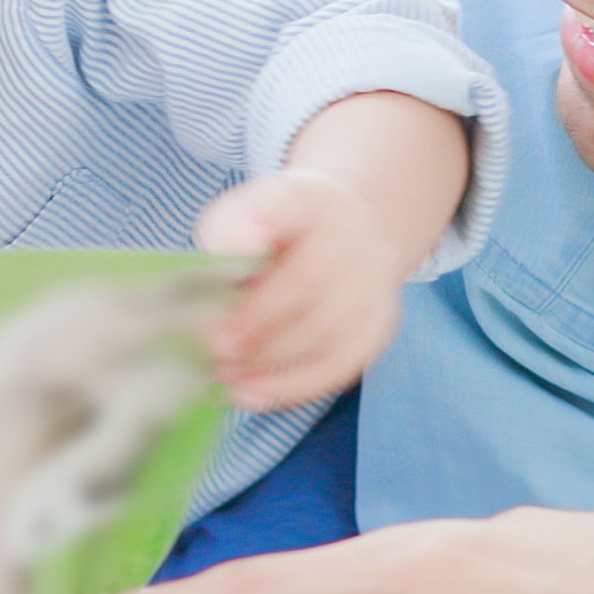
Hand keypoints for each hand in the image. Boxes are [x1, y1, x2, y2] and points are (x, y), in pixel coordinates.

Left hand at [197, 168, 409, 409]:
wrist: (348, 235)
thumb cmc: (280, 231)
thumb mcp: (249, 211)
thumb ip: (228, 231)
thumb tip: (221, 257)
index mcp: (311, 200)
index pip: (290, 203)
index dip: (263, 220)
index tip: (238, 243)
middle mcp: (353, 237)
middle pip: (309, 281)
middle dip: (257, 320)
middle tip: (214, 346)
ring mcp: (373, 284)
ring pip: (326, 330)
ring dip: (270, 360)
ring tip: (224, 373)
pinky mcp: (378, 326)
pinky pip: (339, 366)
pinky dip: (292, 386)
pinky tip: (252, 393)